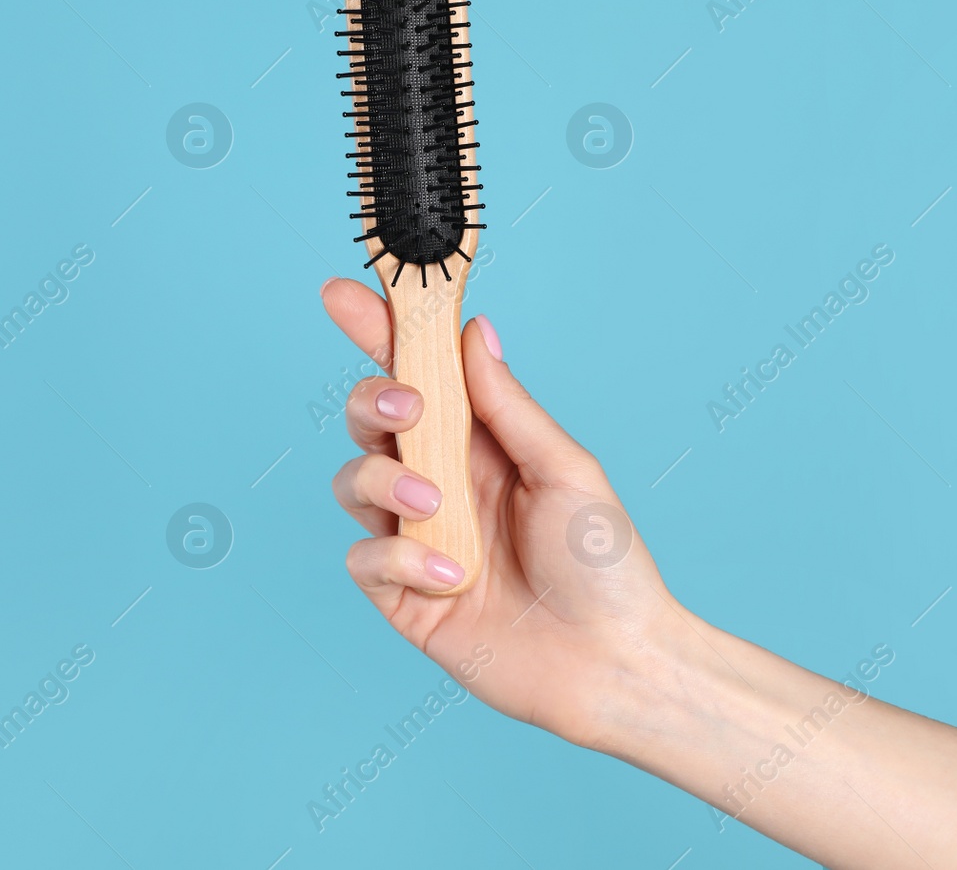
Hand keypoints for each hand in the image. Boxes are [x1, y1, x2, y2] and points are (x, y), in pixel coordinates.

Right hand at [322, 278, 685, 747]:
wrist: (612, 663)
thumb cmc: (604, 565)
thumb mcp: (565, 470)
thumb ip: (508, 406)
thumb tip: (473, 332)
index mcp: (480, 444)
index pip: (418, 375)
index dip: (379, 332)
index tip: (344, 293)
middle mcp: (441, 483)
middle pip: (370, 421)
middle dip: (372, 402)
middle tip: (409, 410)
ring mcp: (417, 539)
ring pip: (352, 484)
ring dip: (384, 485)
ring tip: (436, 507)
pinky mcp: (403, 596)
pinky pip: (364, 562)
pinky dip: (397, 561)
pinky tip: (448, 576)